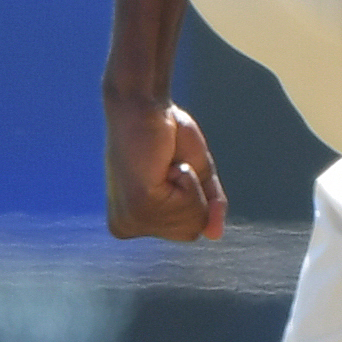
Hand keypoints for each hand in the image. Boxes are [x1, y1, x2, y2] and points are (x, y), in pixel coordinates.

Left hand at [103, 92, 226, 243]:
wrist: (144, 106)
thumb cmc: (167, 137)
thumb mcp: (195, 176)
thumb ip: (208, 207)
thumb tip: (215, 235)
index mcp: (132, 225)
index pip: (189, 232)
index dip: (195, 198)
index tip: (170, 172)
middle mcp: (125, 227)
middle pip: (191, 232)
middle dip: (194, 196)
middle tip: (168, 168)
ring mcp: (130, 219)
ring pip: (192, 221)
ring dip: (189, 185)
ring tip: (164, 165)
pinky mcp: (140, 204)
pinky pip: (188, 204)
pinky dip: (187, 179)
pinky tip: (163, 165)